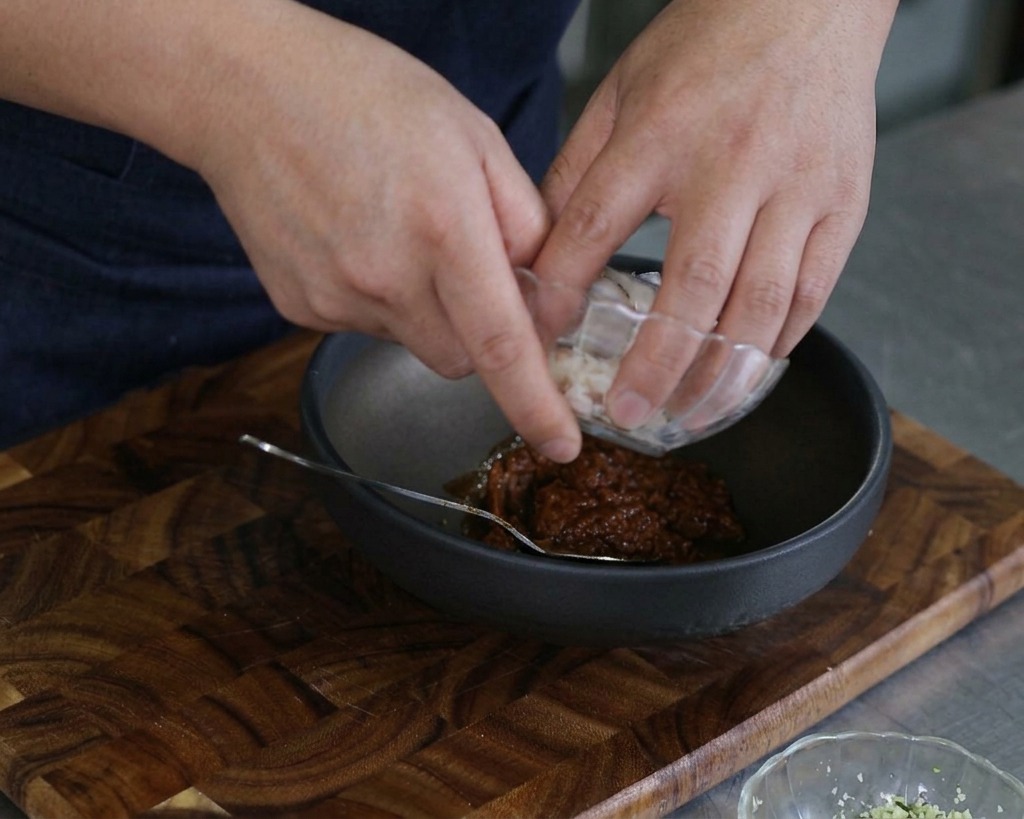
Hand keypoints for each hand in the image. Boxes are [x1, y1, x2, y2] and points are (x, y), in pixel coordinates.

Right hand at [184, 4, 581, 460]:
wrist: (246, 93)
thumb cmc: (366, 96)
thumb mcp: (474, 135)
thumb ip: (524, 218)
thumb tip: (542, 288)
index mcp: (443, 228)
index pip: (501, 346)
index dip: (536, 406)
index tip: (561, 447)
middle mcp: (387, 278)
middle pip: (462, 359)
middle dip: (482, 334)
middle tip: (469, 269)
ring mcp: (336, 300)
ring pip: (414, 343)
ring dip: (427, 312)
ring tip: (400, 236)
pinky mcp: (301, 309)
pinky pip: (366, 327)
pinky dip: (380, 301)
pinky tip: (361, 241)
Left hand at [532, 0, 896, 429]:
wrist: (807, 1)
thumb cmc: (707, 45)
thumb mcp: (621, 90)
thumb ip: (578, 168)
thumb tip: (538, 245)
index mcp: (659, 134)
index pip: (594, 227)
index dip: (561, 293)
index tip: (539, 341)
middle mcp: (729, 166)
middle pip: (691, 289)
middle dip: (656, 365)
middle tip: (629, 413)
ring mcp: (795, 189)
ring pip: (759, 306)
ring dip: (721, 374)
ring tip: (689, 415)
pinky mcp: (842, 205)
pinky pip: (811, 293)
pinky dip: (778, 344)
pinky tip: (746, 372)